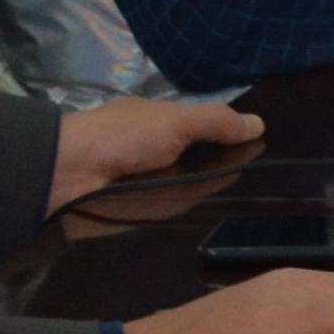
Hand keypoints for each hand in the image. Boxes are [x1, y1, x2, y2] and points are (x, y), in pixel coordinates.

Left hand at [47, 96, 258, 215]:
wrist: (69, 175)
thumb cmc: (123, 137)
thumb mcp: (176, 121)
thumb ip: (216, 122)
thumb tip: (260, 124)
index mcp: (161, 122)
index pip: (203, 129)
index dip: (229, 137)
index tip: (264, 148)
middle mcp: (156, 150)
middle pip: (201, 161)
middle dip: (226, 167)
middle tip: (265, 179)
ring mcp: (149, 181)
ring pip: (192, 187)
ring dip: (213, 190)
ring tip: (252, 198)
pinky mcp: (142, 209)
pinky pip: (176, 209)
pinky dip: (193, 208)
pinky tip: (220, 212)